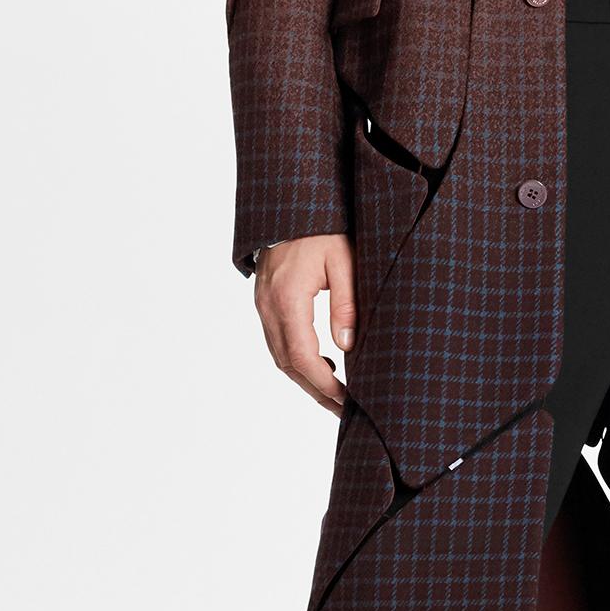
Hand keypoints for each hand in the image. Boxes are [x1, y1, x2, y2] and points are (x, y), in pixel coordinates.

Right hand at [252, 232, 357, 416]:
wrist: (290, 202)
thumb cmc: (322, 228)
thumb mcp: (343, 260)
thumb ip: (346, 304)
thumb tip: (348, 347)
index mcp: (287, 298)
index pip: (303, 356)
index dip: (324, 384)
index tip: (346, 399)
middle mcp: (268, 306)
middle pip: (287, 363)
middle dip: (315, 390)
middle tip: (342, 408)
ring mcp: (261, 304)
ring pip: (279, 355)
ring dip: (304, 377)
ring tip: (334, 393)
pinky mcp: (264, 300)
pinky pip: (276, 340)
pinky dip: (295, 359)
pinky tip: (319, 363)